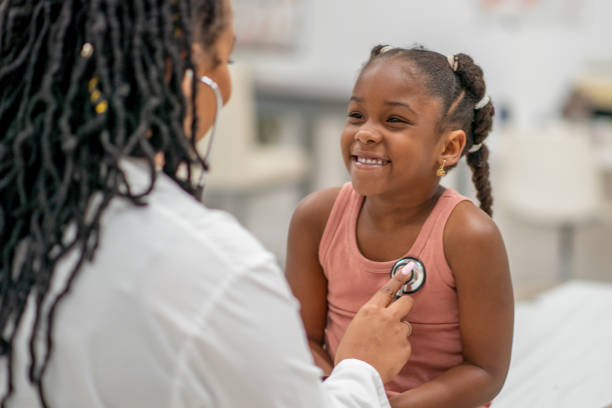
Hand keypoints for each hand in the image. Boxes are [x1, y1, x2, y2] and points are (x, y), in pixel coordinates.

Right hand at [334, 264, 414, 383]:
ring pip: (407, 325)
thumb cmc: (350, 352)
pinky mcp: (406, 347)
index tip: (408, 270)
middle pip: (407, 302)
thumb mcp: (355, 327)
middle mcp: (386, 317)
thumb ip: (371, 318)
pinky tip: (387, 356)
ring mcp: (398, 332)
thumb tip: (380, 316)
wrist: (357, 375)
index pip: (388, 289)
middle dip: (405, 305)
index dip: (399, 278)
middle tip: (400, 313)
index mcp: (370, 310)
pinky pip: (406, 344)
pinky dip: (399, 349)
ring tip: (385, 345)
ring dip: (400, 332)